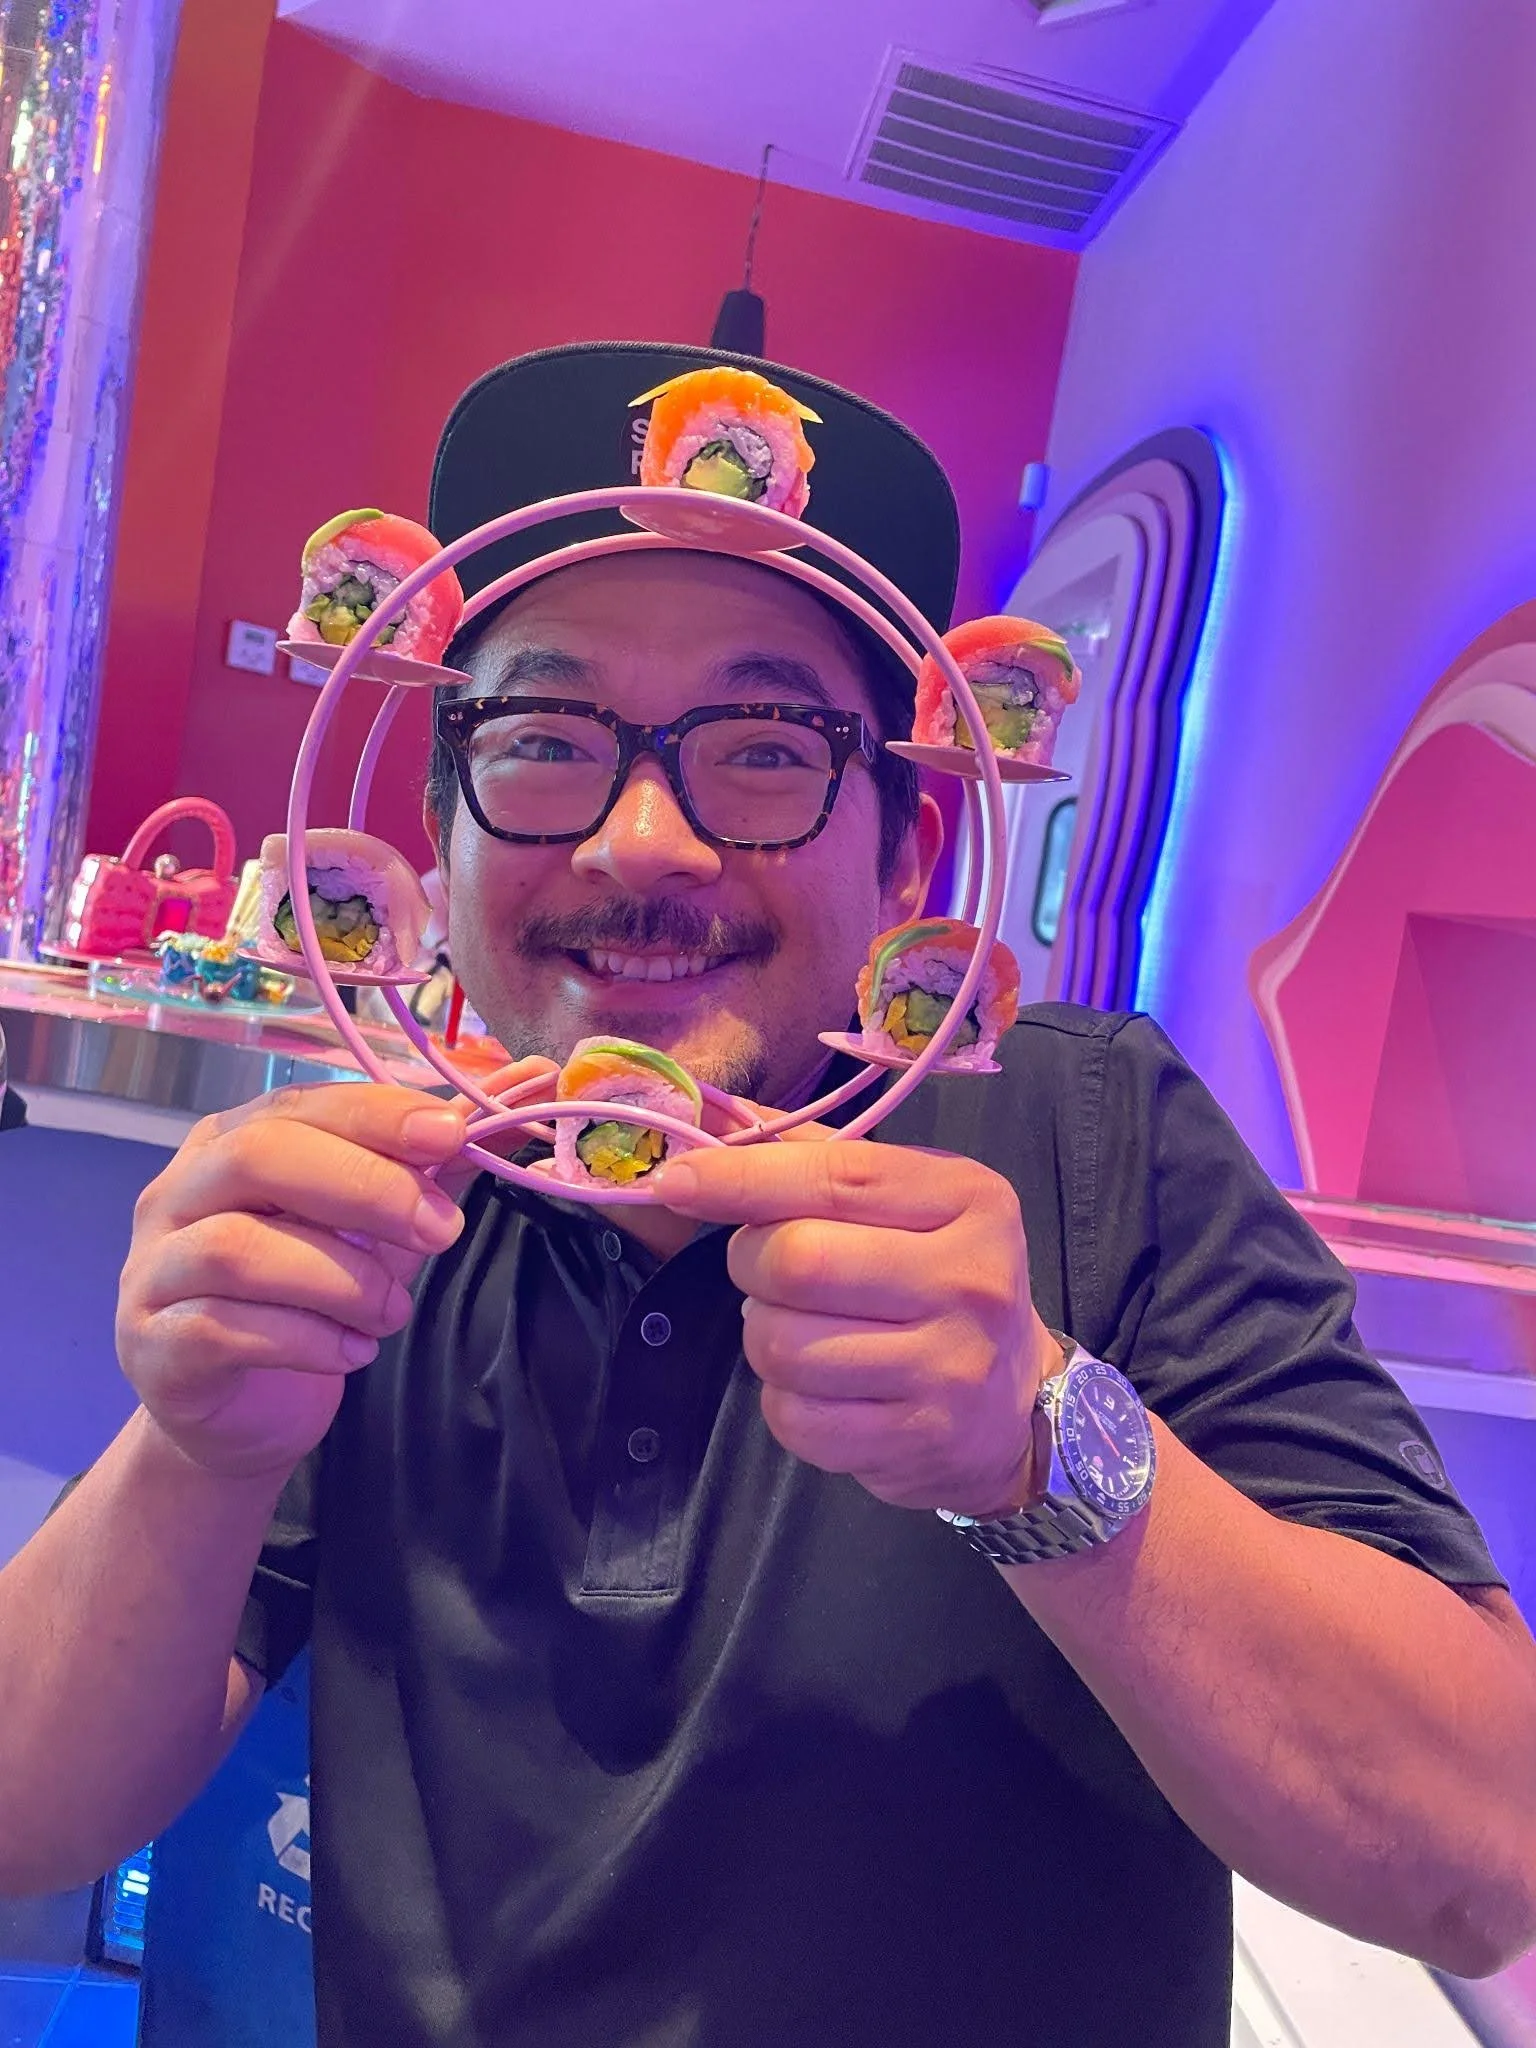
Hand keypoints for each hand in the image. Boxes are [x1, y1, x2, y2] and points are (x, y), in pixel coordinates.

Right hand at [116, 1066, 544, 1480]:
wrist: (243, 1413)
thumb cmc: (310, 1299)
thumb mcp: (378, 1226)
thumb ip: (436, 1161)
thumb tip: (522, 1087)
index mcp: (233, 1142)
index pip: (301, 1104)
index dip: (379, 1114)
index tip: (454, 1135)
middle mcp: (181, 1191)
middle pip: (259, 1156)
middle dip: (365, 1187)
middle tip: (441, 1232)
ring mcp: (156, 1268)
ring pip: (238, 1248)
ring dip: (342, 1278)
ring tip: (394, 1311)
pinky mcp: (155, 1344)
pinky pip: (226, 1328)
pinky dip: (308, 1340)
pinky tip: (353, 1352)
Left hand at [655, 1139, 1054, 1514]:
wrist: (1012, 1405)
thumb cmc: (940, 1280)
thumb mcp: (907, 1203)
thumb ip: (815, 1158)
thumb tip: (710, 1117)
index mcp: (968, 1199)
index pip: (837, 1176)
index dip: (743, 1178)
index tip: (677, 1180)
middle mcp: (969, 1279)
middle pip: (798, 1260)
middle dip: (750, 1264)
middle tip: (764, 1270)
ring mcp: (948, 1366)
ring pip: (783, 1344)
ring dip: (762, 1336)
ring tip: (799, 1329)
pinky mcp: (916, 1439)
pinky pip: (795, 1416)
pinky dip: (783, 1401)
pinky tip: (820, 1387)